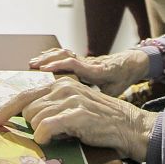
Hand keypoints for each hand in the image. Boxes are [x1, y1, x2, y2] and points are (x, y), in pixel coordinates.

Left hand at [0, 77, 158, 160]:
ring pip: (35, 119)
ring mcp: (71, 99)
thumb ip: (52, 107)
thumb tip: (26, 118)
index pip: (25, 94)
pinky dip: (44, 137)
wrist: (128, 125)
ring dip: (42, 132)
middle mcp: (64, 87)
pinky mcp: (77, 114)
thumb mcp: (73, 107)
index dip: (7, 108)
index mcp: (61, 84)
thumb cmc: (99, 120)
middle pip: (28, 109)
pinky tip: (51, 140)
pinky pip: (46, 127)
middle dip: (33, 125)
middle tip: (51, 133)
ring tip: (62, 134)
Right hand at [29, 47, 148, 95]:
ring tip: (33, 64)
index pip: (75, 64)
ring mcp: (84, 59)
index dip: (59, 66)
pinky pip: (65, 55)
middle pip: (65, 57)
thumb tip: (83, 110)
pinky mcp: (82, 59)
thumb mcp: (115, 89)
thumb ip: (99, 98)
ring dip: (48, 57)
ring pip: (64, 54)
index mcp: (96, 71)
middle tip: (33, 67)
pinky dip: (52, 56)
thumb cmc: (123, 77)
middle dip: (48, 61)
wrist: (131, 63)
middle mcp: (88, 62)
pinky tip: (42, 61)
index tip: (45, 70)